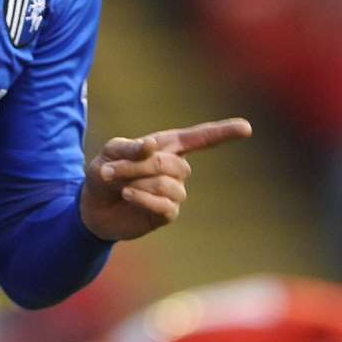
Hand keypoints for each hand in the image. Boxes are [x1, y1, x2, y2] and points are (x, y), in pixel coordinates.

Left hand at [79, 118, 251, 240]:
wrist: (93, 207)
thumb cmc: (105, 173)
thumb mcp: (110, 153)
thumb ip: (130, 148)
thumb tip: (153, 145)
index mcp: (168, 146)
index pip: (200, 138)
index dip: (223, 133)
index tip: (247, 128)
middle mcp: (176, 168)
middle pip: (172, 164)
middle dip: (140, 166)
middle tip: (112, 170)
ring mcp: (175, 192)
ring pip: (168, 185)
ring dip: (138, 182)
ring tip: (119, 184)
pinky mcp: (167, 213)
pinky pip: (166, 205)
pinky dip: (143, 198)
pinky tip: (128, 195)